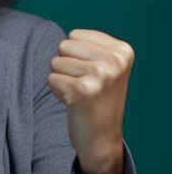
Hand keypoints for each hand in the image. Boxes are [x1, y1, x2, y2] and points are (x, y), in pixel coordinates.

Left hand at [47, 29, 134, 173]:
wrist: (101, 138)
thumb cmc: (96, 98)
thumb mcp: (105, 66)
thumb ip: (89, 46)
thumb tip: (65, 39)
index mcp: (122, 50)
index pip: (74, 35)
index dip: (75, 55)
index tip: (91, 74)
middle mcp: (115, 60)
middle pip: (63, 46)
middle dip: (66, 65)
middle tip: (83, 85)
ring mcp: (100, 75)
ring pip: (55, 62)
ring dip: (61, 79)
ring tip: (79, 93)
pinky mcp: (83, 90)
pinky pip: (50, 79)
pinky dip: (57, 91)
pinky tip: (74, 102)